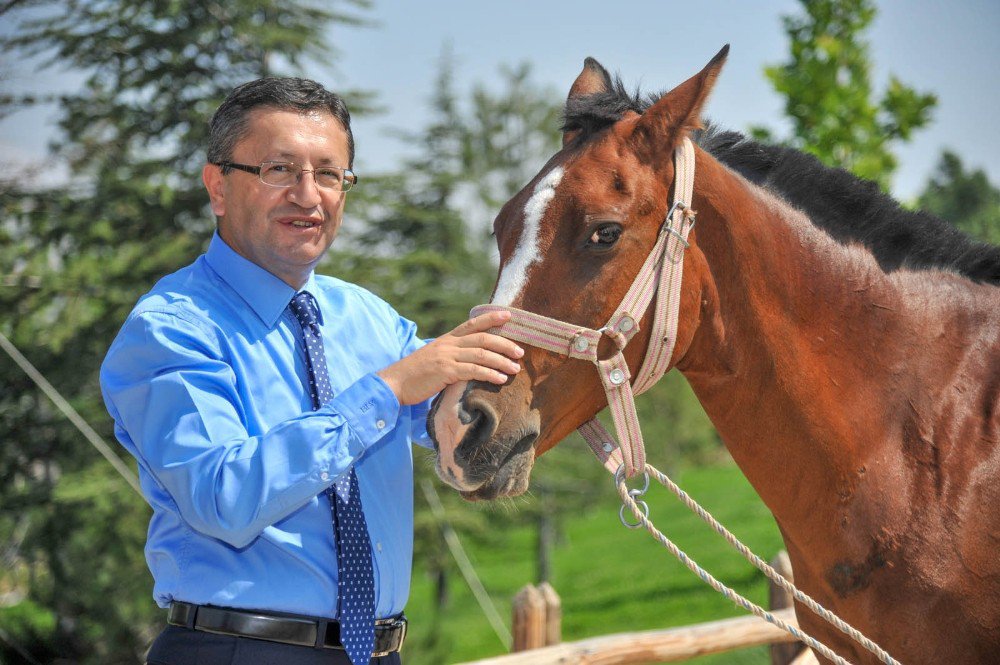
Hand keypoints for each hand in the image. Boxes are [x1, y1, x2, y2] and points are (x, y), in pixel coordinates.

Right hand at [377, 310, 523, 404]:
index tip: (509, 316)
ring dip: (501, 361)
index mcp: (447, 339)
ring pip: (481, 354)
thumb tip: (471, 359)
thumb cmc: (416, 374)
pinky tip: (500, 379)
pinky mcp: (445, 371)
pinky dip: (489, 374)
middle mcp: (449, 344)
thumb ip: (452, 354)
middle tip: (520, 352)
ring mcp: (447, 357)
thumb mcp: (435, 357)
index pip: (473, 323)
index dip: (492, 318)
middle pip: (483, 338)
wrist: (395, 383)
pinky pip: (473, 370)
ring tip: (515, 368)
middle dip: (504, 344)